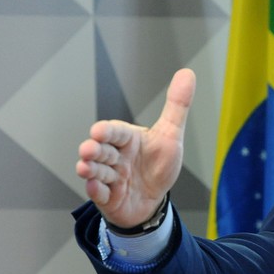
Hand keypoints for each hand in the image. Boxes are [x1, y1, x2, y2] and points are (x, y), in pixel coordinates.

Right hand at [75, 68, 195, 227]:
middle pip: (102, 150)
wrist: (153, 200)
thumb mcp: (170, 136)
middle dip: (94, 150)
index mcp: (127, 139)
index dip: (107, 132)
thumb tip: (187, 73)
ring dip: (90, 169)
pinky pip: (99, 194)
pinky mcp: (107, 197)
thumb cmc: (157, 166)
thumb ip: (176, 106)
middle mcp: (115, 156)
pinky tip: (96, 188)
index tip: (99, 131)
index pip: (116, 132)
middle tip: (88, 150)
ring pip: (96, 171)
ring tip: (86, 168)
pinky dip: (97, 191)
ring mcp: (109, 177)